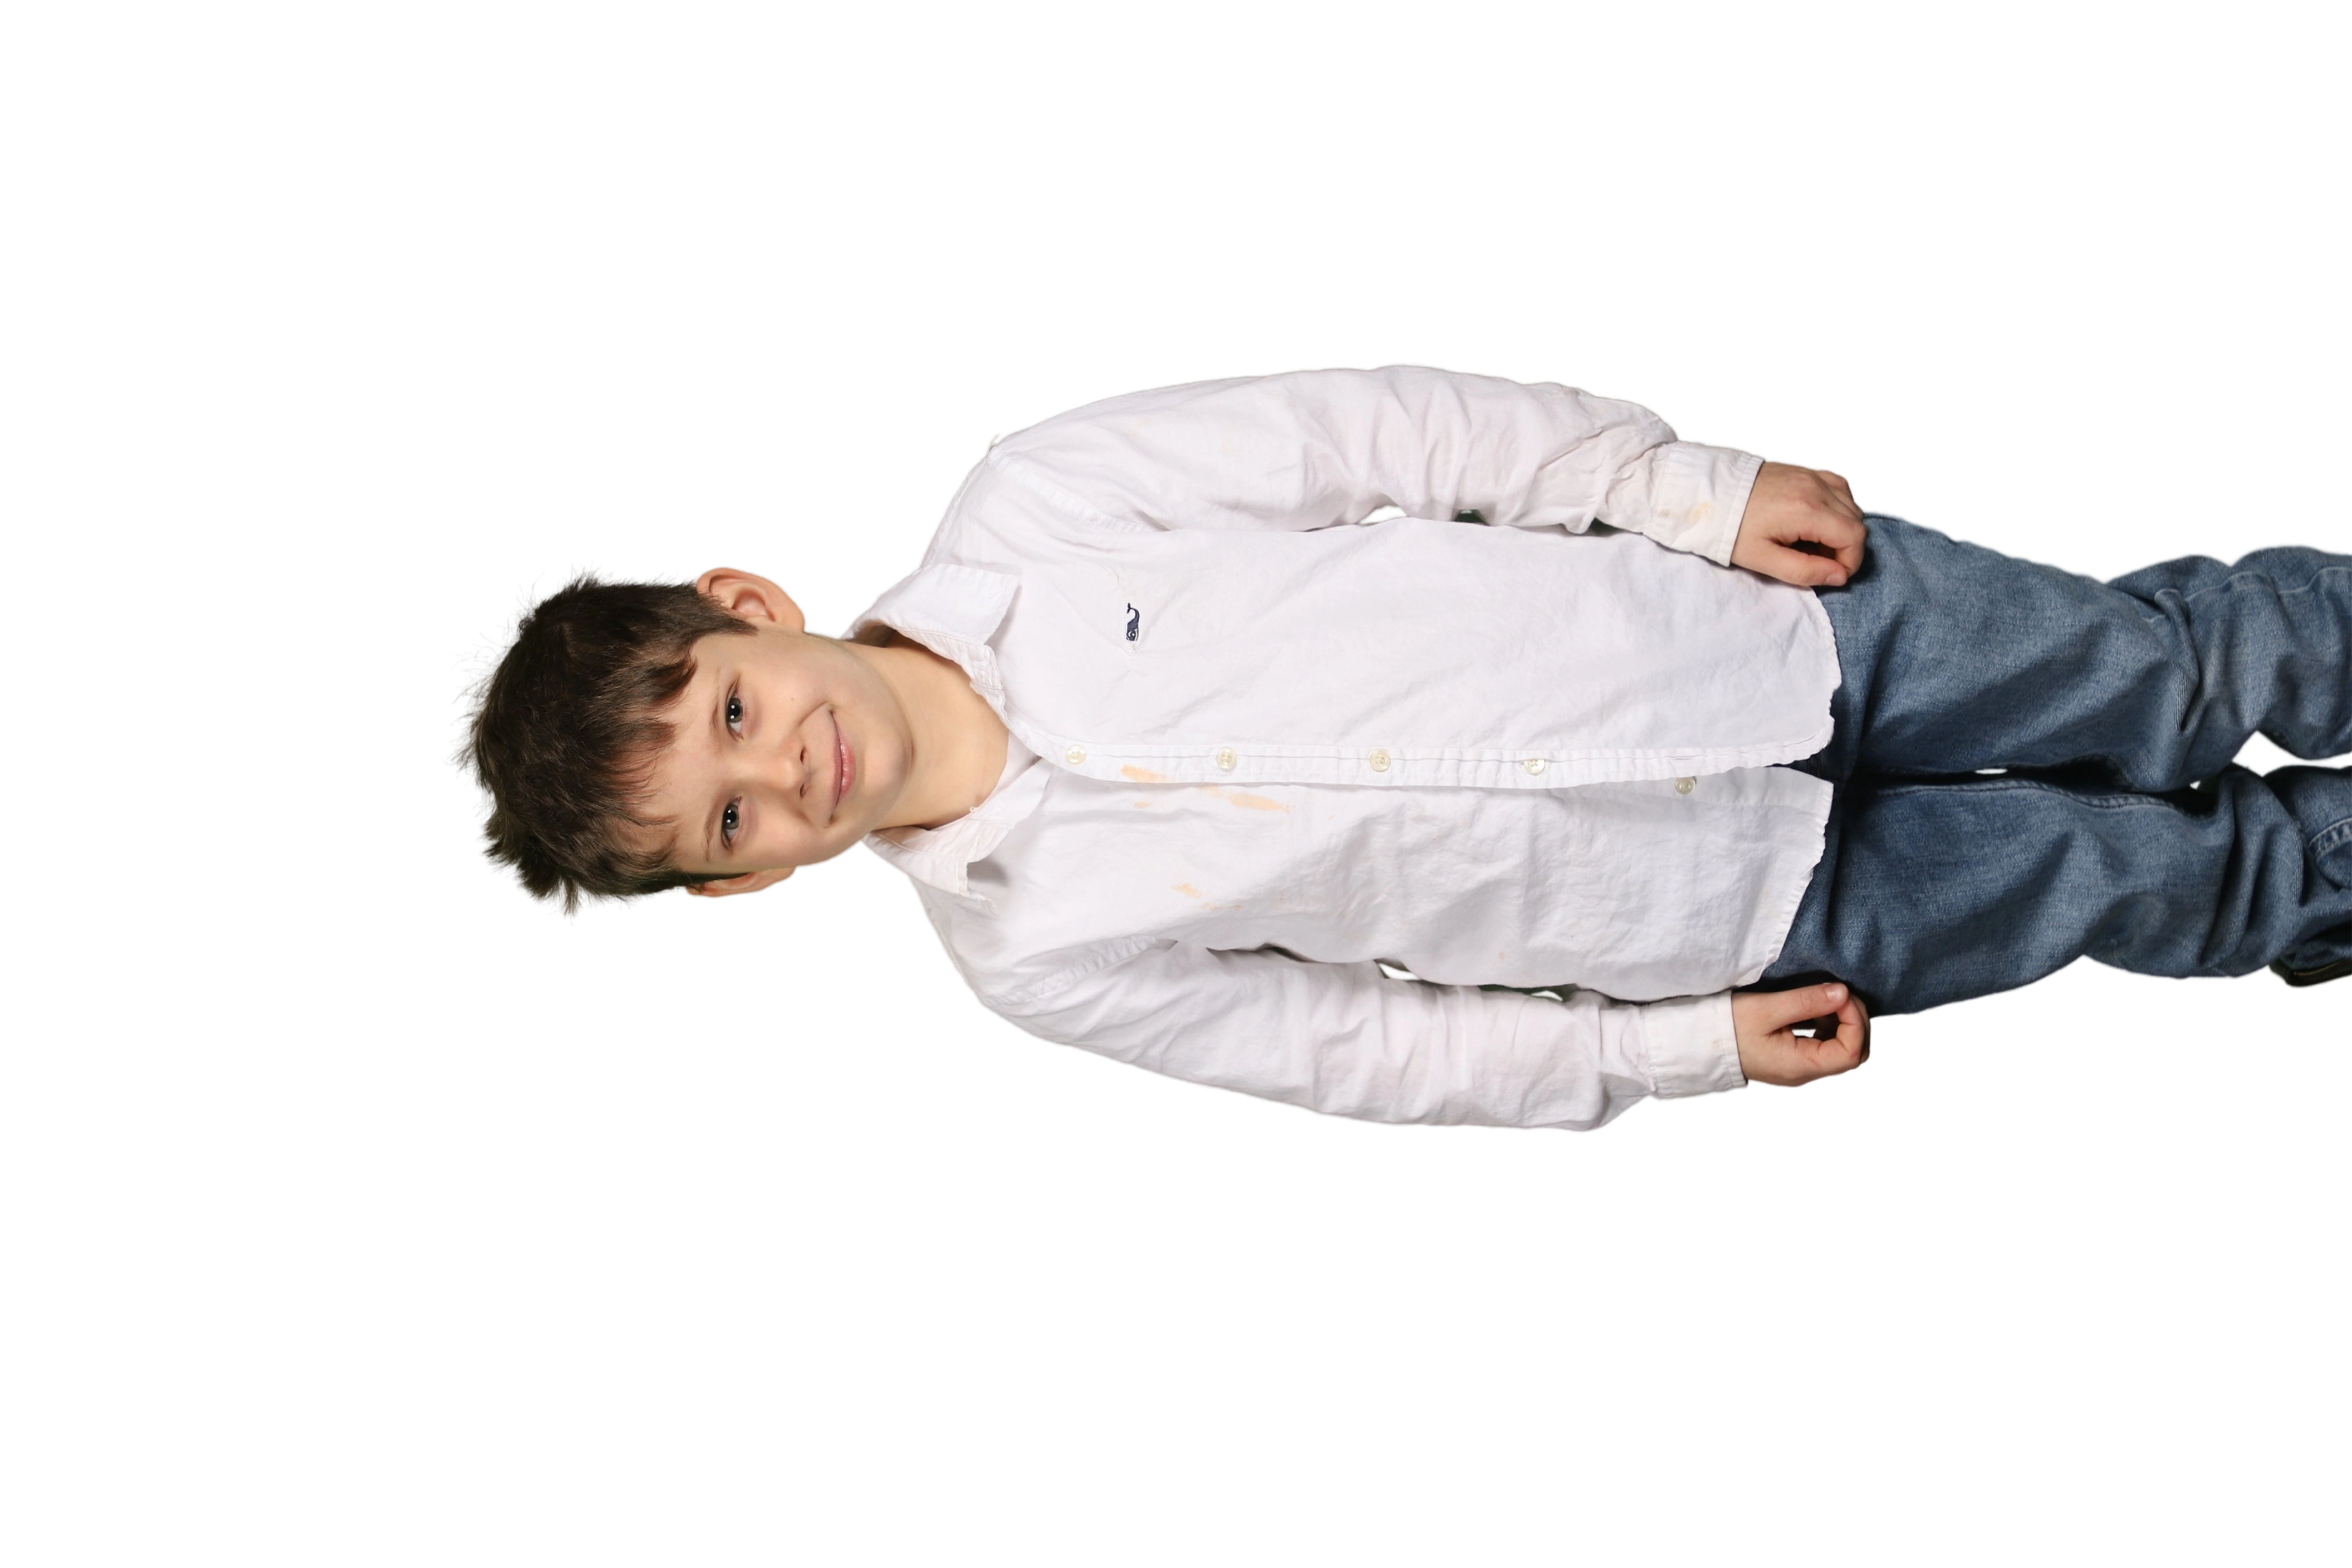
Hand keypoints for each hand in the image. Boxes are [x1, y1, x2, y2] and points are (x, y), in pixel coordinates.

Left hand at [1731, 459, 1866, 588]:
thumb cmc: (1729, 528)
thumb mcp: (1762, 559)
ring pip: (1851, 504)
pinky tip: (1816, 519)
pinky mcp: (1805, 470)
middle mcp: (1815, 487)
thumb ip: (1803, 571)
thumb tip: (1840, 576)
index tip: (1830, 573)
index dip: (1849, 561)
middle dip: (1845, 547)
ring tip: (1812, 541)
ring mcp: (1812, 475)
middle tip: (1815, 559)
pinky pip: (1838, 487)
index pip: (1854, 537)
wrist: (1707, 493)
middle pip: (1856, 521)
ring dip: (1842, 527)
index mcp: (1806, 510)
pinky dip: (1837, 506)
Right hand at [1733, 981, 1870, 1088]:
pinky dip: (1829, 1027)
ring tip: (1827, 999)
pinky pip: (1824, 1048)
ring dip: (1842, 1023)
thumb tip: (1842, 993)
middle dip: (1854, 1020)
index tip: (1841, 995)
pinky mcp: (1793, 1061)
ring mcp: (1799, 1069)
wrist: (1697, 1045)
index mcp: (1800, 1066)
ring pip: (1840, 1050)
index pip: (1851, 1052)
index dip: (1855, 1021)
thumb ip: (1806, 1001)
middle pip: (1851, 1053)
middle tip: (1839, 994)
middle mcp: (1804, 1074)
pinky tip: (1815, 1011)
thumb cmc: (1727, 1028)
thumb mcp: (1765, 1009)